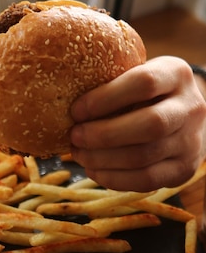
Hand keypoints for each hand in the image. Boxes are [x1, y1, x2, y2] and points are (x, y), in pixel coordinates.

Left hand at [69, 56, 205, 190]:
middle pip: (149, 125)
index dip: (105, 98)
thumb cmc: (146, 90)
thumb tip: (60, 89)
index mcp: (176, 74)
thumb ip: (111, 77)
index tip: (76, 110)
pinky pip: (147, 180)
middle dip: (104, 134)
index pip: (144, 83)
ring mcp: (191, 141)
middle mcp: (191, 107)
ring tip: (79, 154)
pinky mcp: (184, 170)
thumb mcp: (137, 72)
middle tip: (74, 136)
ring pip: (145, 157)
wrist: (185, 114)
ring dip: (103, 159)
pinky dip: (114, 178)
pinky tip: (94, 170)